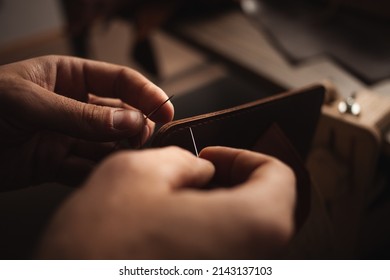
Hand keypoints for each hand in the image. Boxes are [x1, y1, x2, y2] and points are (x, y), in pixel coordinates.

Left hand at [0, 55, 172, 188]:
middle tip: (147, 138)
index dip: (145, 93)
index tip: (166, 109)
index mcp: (68, 77)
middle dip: (137, 125)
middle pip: (119, 114)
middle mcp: (72, 106)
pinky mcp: (56, 163)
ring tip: (134, 158)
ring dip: (122, 151)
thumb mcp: (28, 102)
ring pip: (107, 143)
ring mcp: (66, 135)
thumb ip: (80, 114)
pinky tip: (111, 174)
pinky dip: (101, 172)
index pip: (118, 80)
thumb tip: (128, 120)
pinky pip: (87, 167)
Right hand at [38, 146, 295, 258]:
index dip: (243, 156)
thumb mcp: (136, 173)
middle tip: (192, 174)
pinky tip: (167, 229)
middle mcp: (254, 262)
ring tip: (174, 200)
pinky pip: (223, 255)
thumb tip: (198, 170)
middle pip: (264, 207)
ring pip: (243, 233)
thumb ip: (180, 160)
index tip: (212, 156)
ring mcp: (234, 278)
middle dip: (229, 182)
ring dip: (215, 208)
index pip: (280, 176)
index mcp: (251, 225)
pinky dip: (203, 235)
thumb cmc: (98, 247)